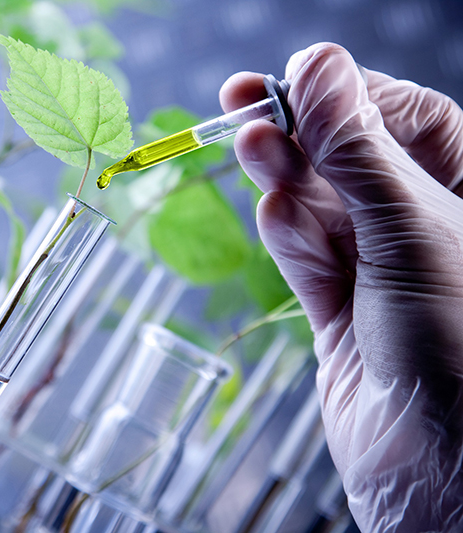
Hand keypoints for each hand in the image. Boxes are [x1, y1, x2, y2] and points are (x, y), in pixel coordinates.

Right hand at [221, 43, 462, 531]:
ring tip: (253, 148)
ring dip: (285, 178)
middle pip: (349, 157)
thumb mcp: (410, 228)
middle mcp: (423, 224)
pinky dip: (288, 235)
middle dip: (300, 133)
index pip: (401, 117)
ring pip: (318, 204)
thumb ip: (357, 149)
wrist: (437, 465)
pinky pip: (306, 255)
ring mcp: (379, 266)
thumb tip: (317, 66)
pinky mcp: (341, 306)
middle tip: (241, 103)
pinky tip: (275, 215)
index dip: (345, 93)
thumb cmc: (459, 345)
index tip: (293, 73)